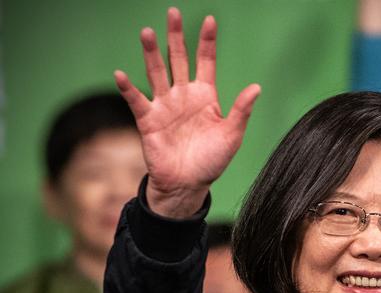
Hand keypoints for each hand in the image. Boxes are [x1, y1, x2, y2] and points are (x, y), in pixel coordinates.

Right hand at [115, 7, 260, 217]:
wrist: (188, 185)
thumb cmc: (211, 161)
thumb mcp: (231, 136)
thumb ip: (241, 111)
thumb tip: (256, 87)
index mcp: (205, 97)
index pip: (206, 62)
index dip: (207, 42)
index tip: (210, 20)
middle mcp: (183, 96)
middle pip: (179, 59)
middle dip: (176, 37)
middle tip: (173, 12)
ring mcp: (165, 106)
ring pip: (157, 73)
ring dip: (152, 54)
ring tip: (148, 32)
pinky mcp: (148, 120)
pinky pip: (136, 101)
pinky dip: (128, 88)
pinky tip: (121, 74)